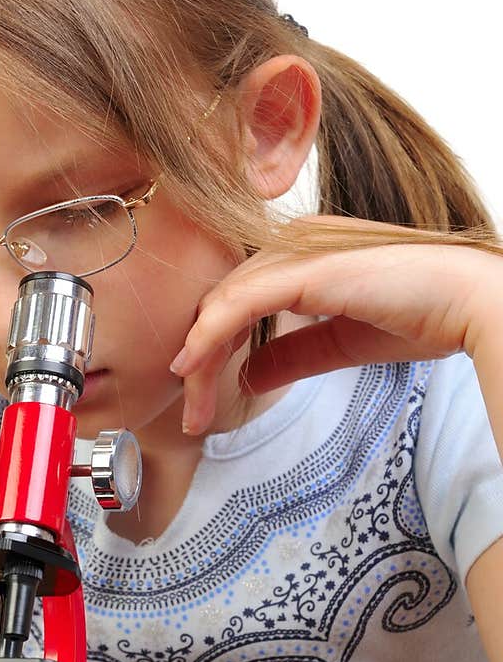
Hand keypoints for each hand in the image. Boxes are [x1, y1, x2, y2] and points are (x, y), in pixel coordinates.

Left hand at [170, 215, 501, 434]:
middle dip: (200, 363)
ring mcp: (295, 254)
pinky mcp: (303, 270)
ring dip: (200, 360)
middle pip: (222, 305)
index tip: (202, 397)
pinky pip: (239, 303)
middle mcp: (291, 247)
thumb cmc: (421, 316)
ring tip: (193, 406)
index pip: (238, 303)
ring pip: (222, 306)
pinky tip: (192, 365)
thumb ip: (295, 355)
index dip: (213, 350)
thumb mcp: (341, 344)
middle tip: (193, 414)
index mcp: (301, 259)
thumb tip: (249, 376)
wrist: (469, 303)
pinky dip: (209, 336)